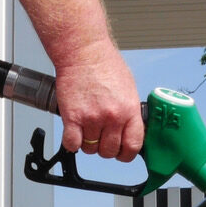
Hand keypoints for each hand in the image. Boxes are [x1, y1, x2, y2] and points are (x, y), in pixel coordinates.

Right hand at [54, 48, 143, 162]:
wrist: (83, 52)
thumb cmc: (104, 65)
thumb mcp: (128, 89)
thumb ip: (130, 112)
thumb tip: (130, 130)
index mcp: (129, 110)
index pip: (133, 146)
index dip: (127, 154)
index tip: (122, 152)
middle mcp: (112, 117)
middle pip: (109, 151)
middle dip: (105, 148)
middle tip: (101, 138)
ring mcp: (92, 118)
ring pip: (90, 148)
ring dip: (87, 143)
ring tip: (86, 129)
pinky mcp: (72, 117)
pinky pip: (72, 144)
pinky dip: (72, 143)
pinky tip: (74, 132)